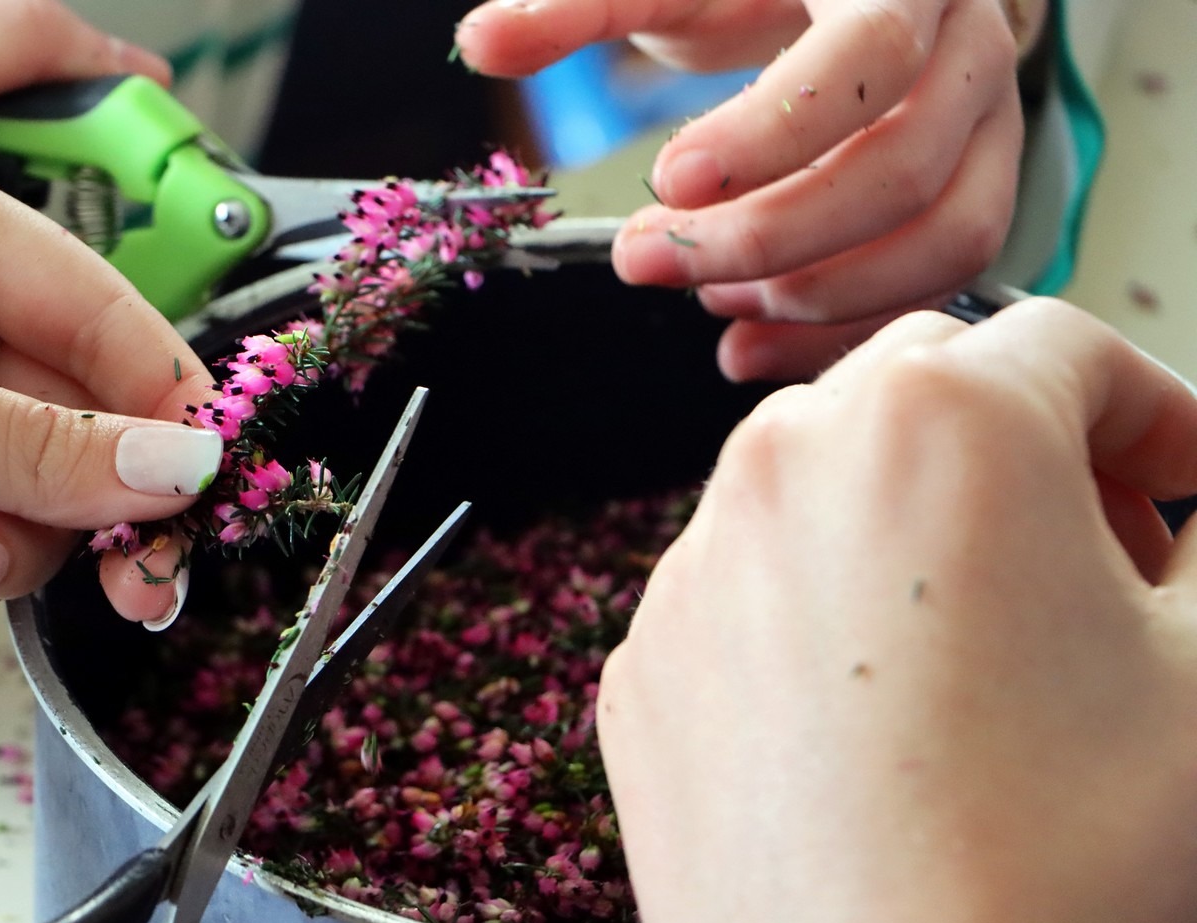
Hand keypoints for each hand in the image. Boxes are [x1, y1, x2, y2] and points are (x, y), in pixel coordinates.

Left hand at [456, 0, 1037, 379]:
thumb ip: (582, 2)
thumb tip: (478, 41)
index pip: (861, 61)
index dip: (767, 136)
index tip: (669, 182)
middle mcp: (969, 48)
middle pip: (902, 170)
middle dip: (765, 238)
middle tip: (645, 260)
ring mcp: (993, 123)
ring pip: (945, 239)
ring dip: (815, 296)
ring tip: (707, 302)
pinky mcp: (985, 184)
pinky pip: (943, 281)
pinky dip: (845, 328)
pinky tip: (751, 341)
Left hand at [598, 300, 1196, 922]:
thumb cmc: (1063, 859)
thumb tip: (1190, 512)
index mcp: (938, 423)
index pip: (1068, 346)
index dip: (1155, 415)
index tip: (1181, 494)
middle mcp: (785, 463)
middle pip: (927, 391)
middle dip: (1024, 448)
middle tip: (1093, 563)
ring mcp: (692, 565)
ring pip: (817, 482)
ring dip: (909, 523)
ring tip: (979, 645)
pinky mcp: (643, 660)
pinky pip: (739, 589)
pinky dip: (811, 612)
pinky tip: (870, 719)